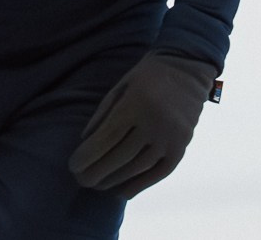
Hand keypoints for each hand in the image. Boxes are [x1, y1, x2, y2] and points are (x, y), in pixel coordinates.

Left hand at [69, 51, 218, 197]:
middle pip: (121, 155)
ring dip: (115, 179)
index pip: (108, 136)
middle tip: (81, 180)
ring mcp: (171, 136)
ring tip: (98, 185)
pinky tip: (123, 192)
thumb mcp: (121, 85)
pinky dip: (140, 185)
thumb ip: (103, 113)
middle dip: (97, 171)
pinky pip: (159, 172)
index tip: (73, 166)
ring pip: (139, 167)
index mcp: (137, 102)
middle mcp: (156, 121)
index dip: (88, 155)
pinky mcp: (182, 146)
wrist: (187, 68)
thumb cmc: (147, 76)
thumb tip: (84, 142)